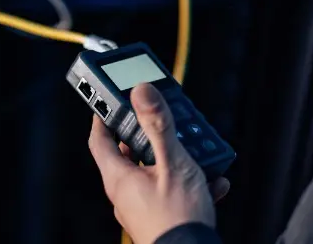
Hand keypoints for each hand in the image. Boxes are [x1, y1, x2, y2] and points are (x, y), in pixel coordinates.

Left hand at [88, 83, 229, 243]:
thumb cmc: (179, 218)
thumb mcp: (172, 163)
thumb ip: (158, 126)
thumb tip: (141, 92)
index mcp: (119, 178)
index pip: (100, 140)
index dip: (102, 118)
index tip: (107, 102)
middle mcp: (126, 194)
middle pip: (129, 155)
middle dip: (147, 136)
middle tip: (159, 120)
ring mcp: (142, 208)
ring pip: (155, 173)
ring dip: (175, 160)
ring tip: (195, 153)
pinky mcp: (160, 219)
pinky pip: (173, 193)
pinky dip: (190, 183)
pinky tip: (212, 182)